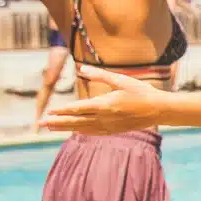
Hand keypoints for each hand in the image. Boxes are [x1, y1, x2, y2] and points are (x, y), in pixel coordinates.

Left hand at [36, 66, 167, 133]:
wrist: (160, 109)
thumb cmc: (141, 91)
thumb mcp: (121, 79)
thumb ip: (100, 75)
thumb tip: (81, 68)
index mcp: (106, 104)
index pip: (78, 108)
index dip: (62, 110)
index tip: (49, 112)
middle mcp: (105, 117)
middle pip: (76, 120)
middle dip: (58, 122)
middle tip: (41, 124)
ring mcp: (110, 125)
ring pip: (83, 128)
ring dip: (66, 128)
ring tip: (51, 128)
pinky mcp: (115, 130)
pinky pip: (94, 132)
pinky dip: (82, 131)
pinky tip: (74, 131)